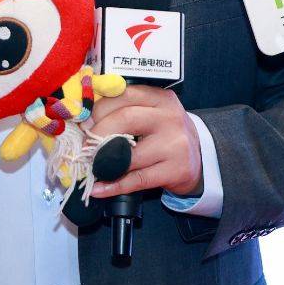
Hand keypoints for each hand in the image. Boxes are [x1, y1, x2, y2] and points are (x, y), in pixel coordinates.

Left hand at [87, 87, 202, 198]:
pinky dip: (113, 186)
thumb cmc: (166, 134)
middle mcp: (169, 117)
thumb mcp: (152, 113)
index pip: (123, 95)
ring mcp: (174, 145)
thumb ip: (124, 110)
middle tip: (85, 146)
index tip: (84, 122)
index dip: (98, 109)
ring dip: (103, 163)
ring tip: (90, 167)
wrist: (199, 159)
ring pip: (130, 153)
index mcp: (160, 98)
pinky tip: (98, 189)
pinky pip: (137, 179)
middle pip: (125, 119)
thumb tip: (85, 122)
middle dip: (98, 133)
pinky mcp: (175, 170)